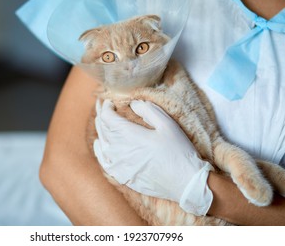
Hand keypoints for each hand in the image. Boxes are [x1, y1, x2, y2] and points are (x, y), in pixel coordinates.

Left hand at [94, 99, 213, 215]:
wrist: (186, 183)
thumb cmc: (179, 151)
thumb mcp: (167, 124)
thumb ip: (148, 110)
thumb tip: (132, 103)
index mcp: (130, 135)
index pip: (108, 117)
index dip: (106, 106)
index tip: (110, 101)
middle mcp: (120, 150)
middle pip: (103, 129)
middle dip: (101, 115)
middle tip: (102, 105)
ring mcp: (119, 165)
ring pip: (102, 143)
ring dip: (100, 130)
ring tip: (101, 120)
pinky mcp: (122, 176)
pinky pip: (104, 162)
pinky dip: (99, 150)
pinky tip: (100, 144)